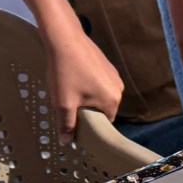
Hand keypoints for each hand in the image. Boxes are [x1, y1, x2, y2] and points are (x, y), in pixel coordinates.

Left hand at [42, 21, 124, 144]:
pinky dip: (90, 84)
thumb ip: (66, 124)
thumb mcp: (63, 102)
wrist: (65, 39)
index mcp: (112, 101)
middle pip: (104, 108)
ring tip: (71, 88)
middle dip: (89, 109)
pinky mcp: (109, 66)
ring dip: (89, 96)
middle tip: (69, 102)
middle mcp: (119, 89)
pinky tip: (76, 77)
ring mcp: (115, 76)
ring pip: (102, 95)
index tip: (74, 120)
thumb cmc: (65, 72)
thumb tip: (67, 142)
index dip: (90, 124)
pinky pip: (101, 82)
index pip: (105, 122)